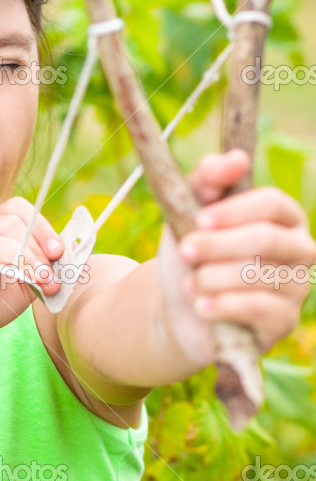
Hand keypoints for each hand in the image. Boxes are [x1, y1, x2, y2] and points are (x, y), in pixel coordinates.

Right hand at [0, 197, 64, 364]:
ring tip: (36, 280)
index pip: (19, 211)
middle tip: (49, 277)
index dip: (43, 227)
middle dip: (36, 249)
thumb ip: (38, 276)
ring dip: (19, 257)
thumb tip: (65, 264)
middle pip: (9, 221)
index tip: (59, 253)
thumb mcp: (17, 293)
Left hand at [156, 149, 315, 366]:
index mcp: (282, 217)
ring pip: (259, 275)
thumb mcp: (188, 211)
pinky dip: (222, 305)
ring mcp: (296, 286)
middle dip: (218, 245)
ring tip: (189, 283)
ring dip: (213, 277)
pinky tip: (201, 306)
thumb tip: (237, 159)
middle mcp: (299, 249)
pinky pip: (259, 308)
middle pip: (266, 239)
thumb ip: (207, 179)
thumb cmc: (192, 254)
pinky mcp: (284, 321)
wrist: (181, 309)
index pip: (272, 203)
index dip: (235, 210)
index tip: (199, 219)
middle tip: (186, 251)